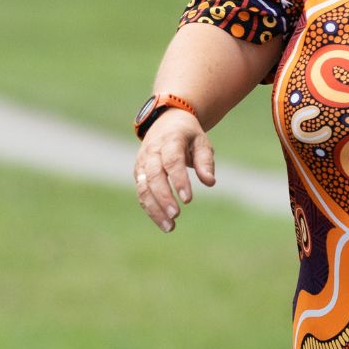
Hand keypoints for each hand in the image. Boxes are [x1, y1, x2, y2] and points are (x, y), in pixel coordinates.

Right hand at [132, 111, 214, 232]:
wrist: (165, 121)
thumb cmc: (187, 135)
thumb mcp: (201, 141)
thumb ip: (205, 161)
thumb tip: (209, 182)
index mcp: (170, 139)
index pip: (172, 161)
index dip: (179, 180)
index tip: (188, 199)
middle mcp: (152, 151)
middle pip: (154, 175)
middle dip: (163, 197)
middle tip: (176, 215)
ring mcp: (142, 162)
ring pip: (143, 187)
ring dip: (154, 208)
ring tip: (170, 227)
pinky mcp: (139, 173)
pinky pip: (142, 192)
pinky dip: (150, 208)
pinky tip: (163, 222)